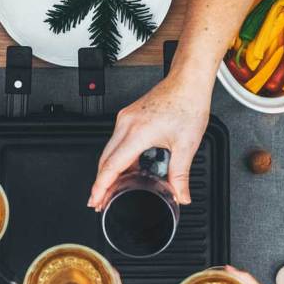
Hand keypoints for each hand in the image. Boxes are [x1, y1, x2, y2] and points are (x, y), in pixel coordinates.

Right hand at [87, 72, 211, 208]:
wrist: (188, 82)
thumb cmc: (187, 104)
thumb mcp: (186, 145)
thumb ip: (181, 175)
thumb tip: (181, 195)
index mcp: (137, 132)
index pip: (112, 165)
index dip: (101, 186)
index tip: (96, 200)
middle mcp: (126, 124)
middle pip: (104, 160)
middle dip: (100, 183)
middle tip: (100, 202)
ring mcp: (125, 118)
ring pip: (109, 150)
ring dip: (108, 171)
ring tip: (111, 190)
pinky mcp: (129, 116)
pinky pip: (116, 141)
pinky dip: (117, 158)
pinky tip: (126, 169)